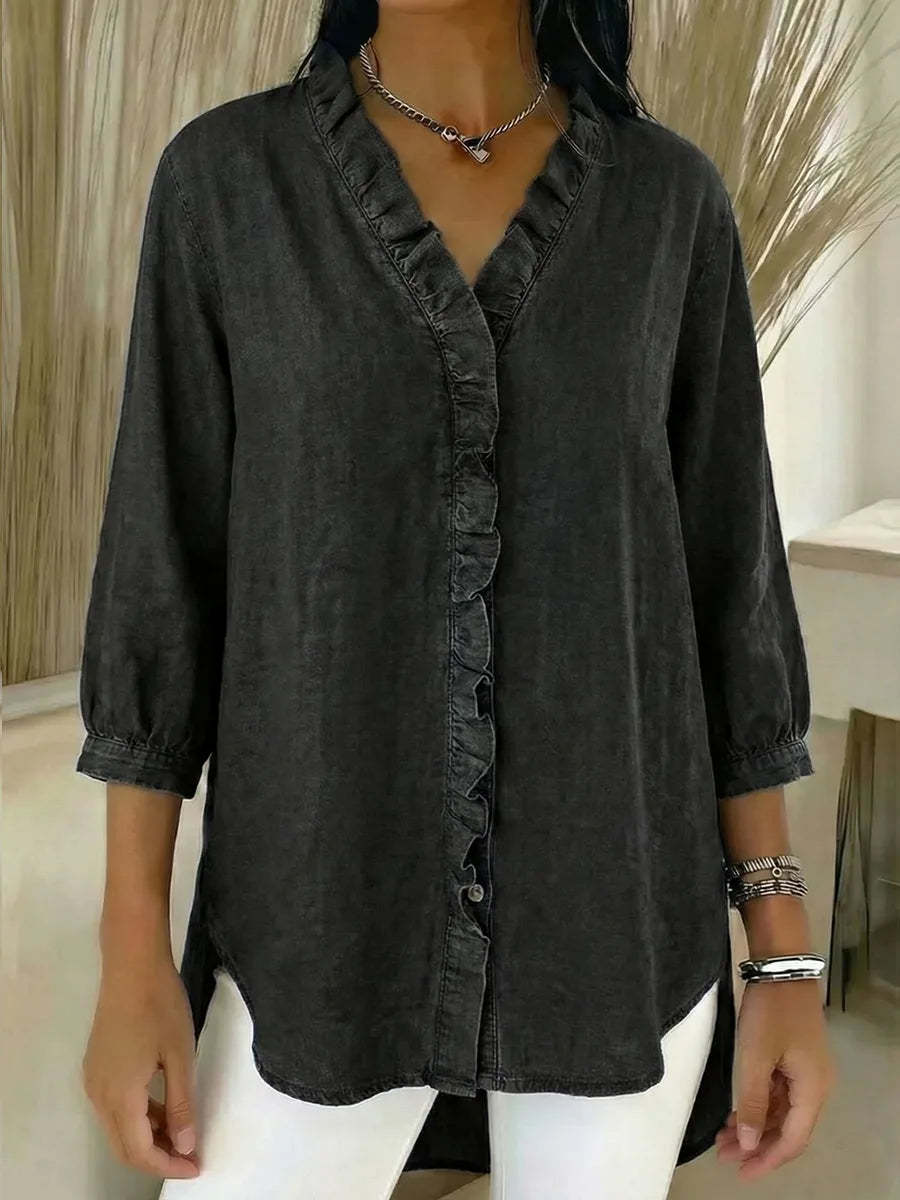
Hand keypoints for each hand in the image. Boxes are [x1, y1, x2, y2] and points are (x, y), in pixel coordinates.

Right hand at [82, 958, 200, 1179]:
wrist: (132, 965)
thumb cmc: (161, 1006)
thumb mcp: (180, 1056)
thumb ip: (181, 1105)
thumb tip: (184, 1145)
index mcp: (119, 1096)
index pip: (139, 1151)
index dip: (168, 1165)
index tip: (197, 1166)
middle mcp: (99, 1095)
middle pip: (123, 1146)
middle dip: (157, 1157)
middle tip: (191, 1156)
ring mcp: (94, 1079)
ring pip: (118, 1127)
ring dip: (148, 1137)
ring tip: (183, 1134)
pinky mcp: (97, 1065)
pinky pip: (115, 1106)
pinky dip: (138, 1116)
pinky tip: (164, 1107)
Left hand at [715, 977, 835, 1180]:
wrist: (781, 967)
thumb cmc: (770, 1013)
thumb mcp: (755, 1057)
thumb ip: (752, 1102)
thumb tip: (750, 1143)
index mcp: (813, 1090)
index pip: (793, 1140)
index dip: (768, 1160)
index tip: (741, 1173)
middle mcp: (815, 1086)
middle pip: (788, 1129)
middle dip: (756, 1145)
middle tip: (724, 1156)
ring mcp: (805, 1071)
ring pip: (780, 1111)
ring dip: (754, 1126)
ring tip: (723, 1138)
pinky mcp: (793, 1058)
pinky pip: (777, 1093)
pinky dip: (757, 1105)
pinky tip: (734, 1112)